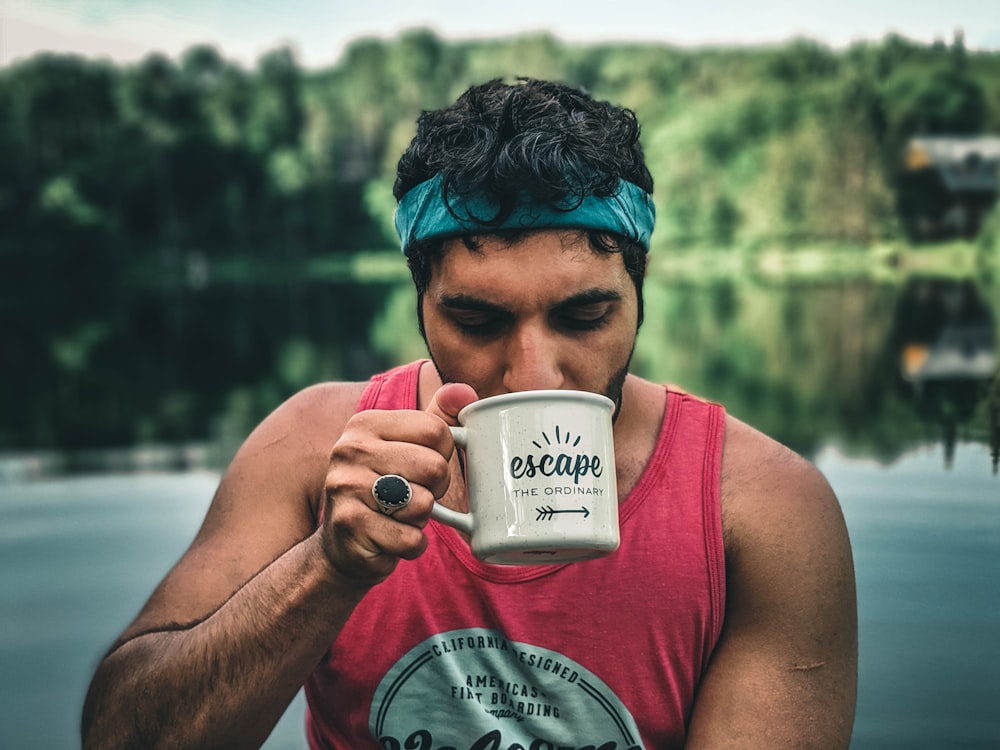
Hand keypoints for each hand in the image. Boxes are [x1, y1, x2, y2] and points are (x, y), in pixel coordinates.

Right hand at [319, 383, 476, 583]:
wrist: (342, 544)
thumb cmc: (387, 489)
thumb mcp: (409, 447)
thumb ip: (439, 416)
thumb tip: (464, 392)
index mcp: (365, 423)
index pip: (436, 431)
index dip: (444, 455)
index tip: (424, 466)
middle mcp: (350, 449)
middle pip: (434, 467)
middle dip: (435, 490)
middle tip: (412, 495)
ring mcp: (346, 487)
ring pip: (424, 504)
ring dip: (421, 518)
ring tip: (398, 515)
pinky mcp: (350, 526)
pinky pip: (411, 539)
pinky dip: (411, 544)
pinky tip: (391, 538)